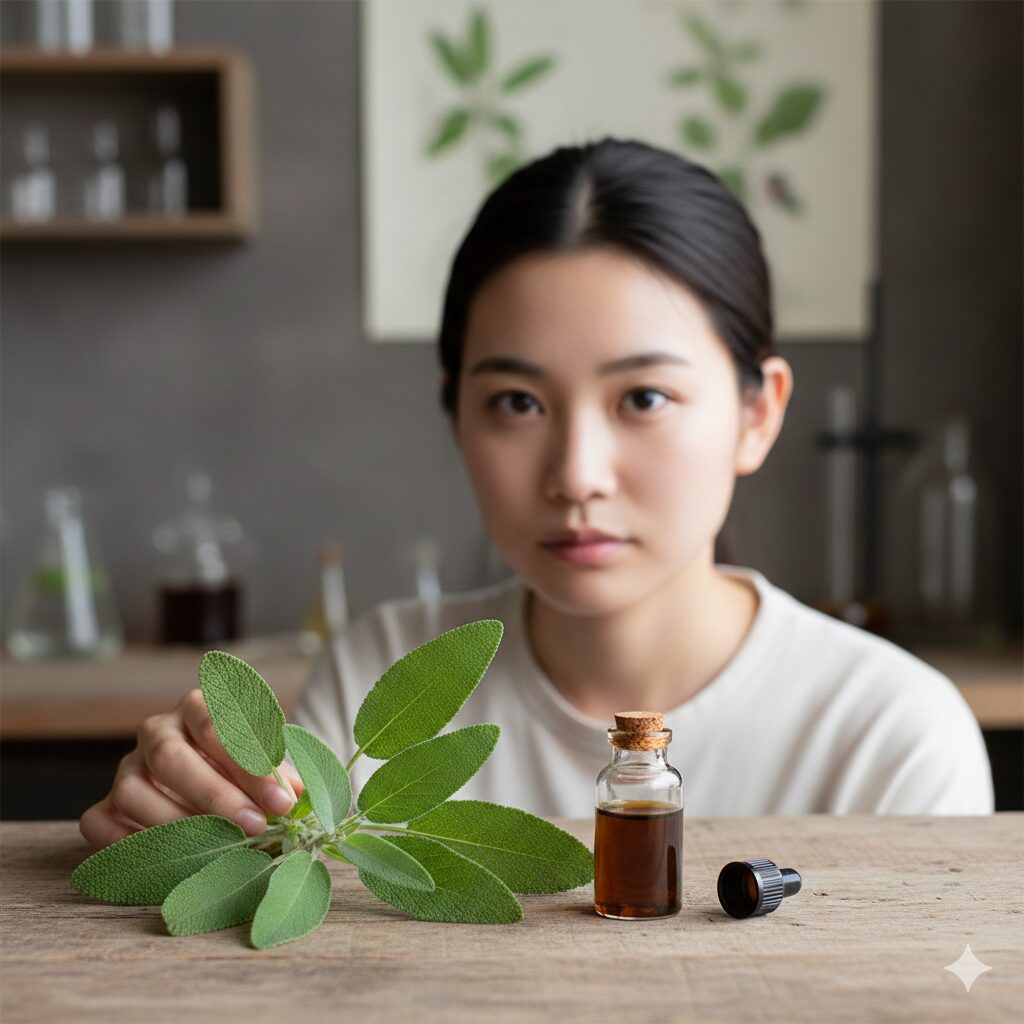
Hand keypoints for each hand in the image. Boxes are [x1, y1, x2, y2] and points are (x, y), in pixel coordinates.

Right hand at [79, 688, 305, 850]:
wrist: (205, 777)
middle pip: (171, 758)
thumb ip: (280, 774)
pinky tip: (166, 862)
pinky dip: (126, 845)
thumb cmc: (242, 766)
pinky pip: (99, 823)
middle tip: (255, 827)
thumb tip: (301, 795)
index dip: (250, 764)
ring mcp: (126, 767)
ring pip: (132, 791)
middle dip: (215, 796)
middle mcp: (157, 731)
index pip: (218, 724)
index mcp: (197, 706)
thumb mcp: (266, 762)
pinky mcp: (103, 805)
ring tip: (218, 849)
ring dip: (176, 825)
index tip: (282, 801)